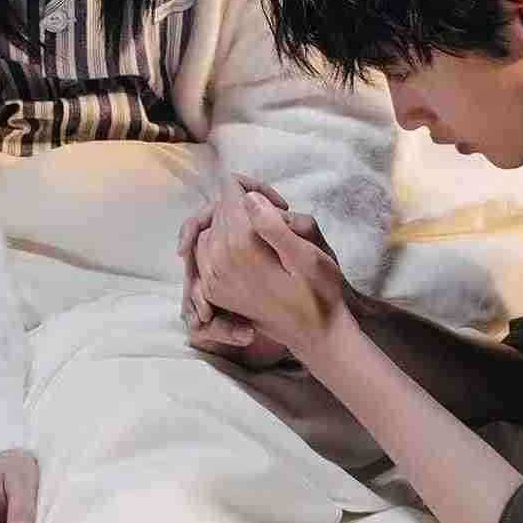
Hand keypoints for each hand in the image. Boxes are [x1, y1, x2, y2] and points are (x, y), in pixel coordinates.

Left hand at [194, 177, 347, 362]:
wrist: (314, 335)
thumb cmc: (319, 293)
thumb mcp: (307, 256)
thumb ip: (274, 225)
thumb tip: (248, 199)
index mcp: (241, 246)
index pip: (229, 191)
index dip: (255, 188)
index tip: (281, 205)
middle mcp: (218, 260)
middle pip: (218, 208)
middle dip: (244, 204)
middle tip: (279, 217)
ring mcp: (212, 278)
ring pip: (209, 228)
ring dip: (232, 222)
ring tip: (265, 233)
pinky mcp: (214, 291)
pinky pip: (204, 252)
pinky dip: (221, 242)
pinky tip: (247, 248)